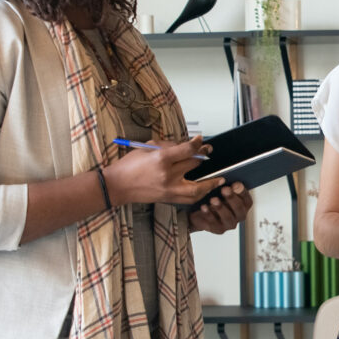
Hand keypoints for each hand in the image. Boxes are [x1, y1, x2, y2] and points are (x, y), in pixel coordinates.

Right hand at [103, 136, 223, 205]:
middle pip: (194, 164)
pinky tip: (206, 190)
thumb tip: (185, 146)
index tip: (201, 140)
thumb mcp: (147, 148)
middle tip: (208, 151)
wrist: (118, 186)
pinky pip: (190, 198)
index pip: (187, 150)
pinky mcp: (169, 198)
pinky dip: (200, 194)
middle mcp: (168, 174)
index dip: (197, 143)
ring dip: (210, 183)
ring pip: (198, 187)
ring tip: (219, 179)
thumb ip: (167, 146)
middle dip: (203, 155)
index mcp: (161, 158)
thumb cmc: (130, 165)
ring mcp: (169, 188)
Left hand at [189, 183, 251, 233]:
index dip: (242, 192)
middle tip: (225, 190)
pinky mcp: (218, 229)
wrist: (199, 213)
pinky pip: (214, 223)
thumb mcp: (218, 190)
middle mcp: (238, 215)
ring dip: (221, 208)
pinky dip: (209, 214)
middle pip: (240, 209)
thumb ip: (224, 186)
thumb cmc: (212, 200)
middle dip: (232, 199)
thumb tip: (223, 180)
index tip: (235, 184)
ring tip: (213, 199)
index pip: (247, 200)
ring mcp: (229, 223)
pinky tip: (204, 207)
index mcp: (242, 205)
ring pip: (228, 218)